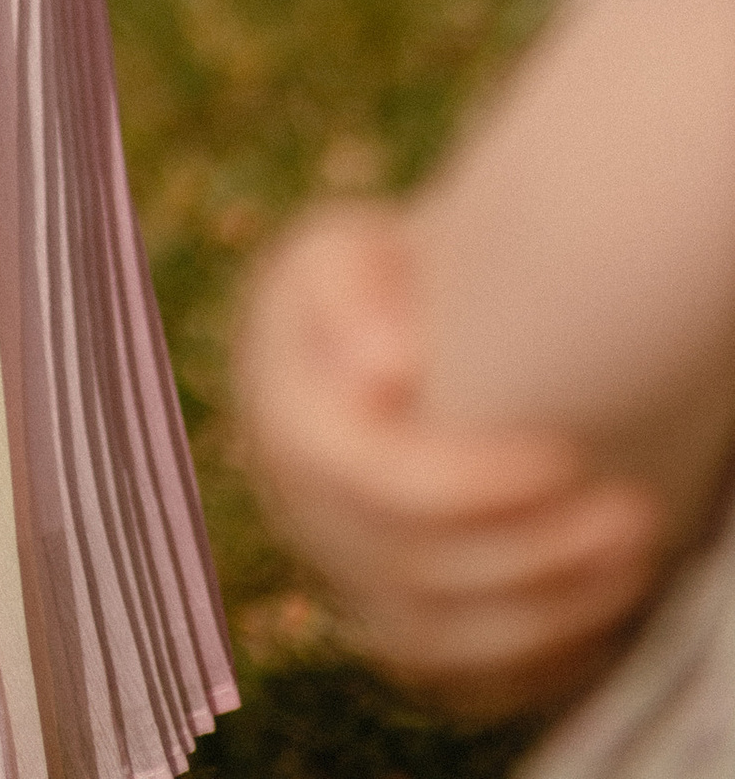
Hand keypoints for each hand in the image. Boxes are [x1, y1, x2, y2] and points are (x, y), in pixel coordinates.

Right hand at [234, 203, 663, 715]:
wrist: (360, 339)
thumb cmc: (366, 283)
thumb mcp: (340, 250)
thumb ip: (350, 287)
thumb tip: (386, 372)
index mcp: (290, 427)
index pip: (381, 484)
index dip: (475, 487)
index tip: (564, 456)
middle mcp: (308, 518)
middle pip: (420, 570)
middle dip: (534, 553)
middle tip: (630, 514)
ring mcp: (347, 578)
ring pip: (441, 638)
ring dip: (547, 613)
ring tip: (631, 560)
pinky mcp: (391, 617)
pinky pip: (457, 671)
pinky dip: (532, 660)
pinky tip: (599, 614)